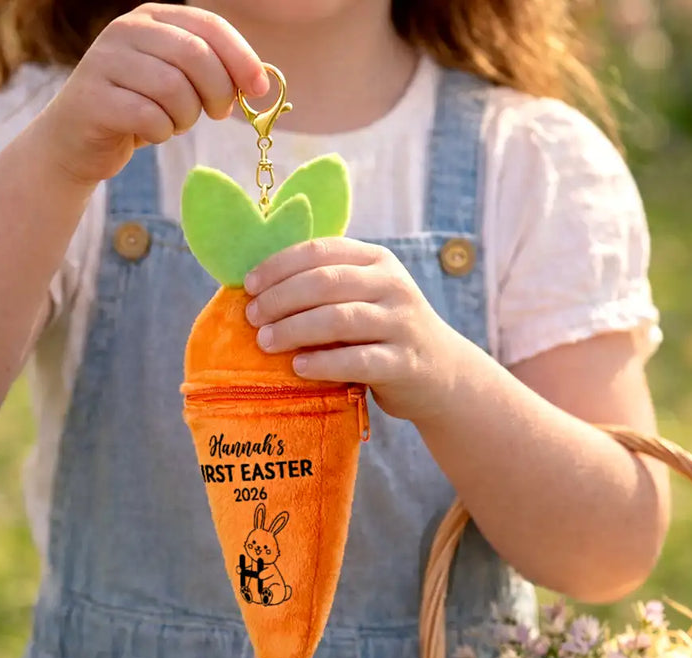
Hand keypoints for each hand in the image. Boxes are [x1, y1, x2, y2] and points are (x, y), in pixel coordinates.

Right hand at [34, 3, 266, 185]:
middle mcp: (126, 30)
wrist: (78, 140)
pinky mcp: (94, 98)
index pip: (210, 26)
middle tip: (216, 113)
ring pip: (175, 89)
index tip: (259, 90)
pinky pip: (151, 118)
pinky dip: (162, 133)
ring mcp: (105, 61)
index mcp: (152, 18)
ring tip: (174, 122)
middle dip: (218, 92)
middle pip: (196, 56)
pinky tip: (152, 133)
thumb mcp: (179, 82)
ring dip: (186, 117)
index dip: (242, 58)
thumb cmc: (140, 109)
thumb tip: (259, 82)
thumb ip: (213, 72)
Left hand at [243, 238, 461, 421]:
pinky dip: (322, 363)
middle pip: (325, 282)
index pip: (321, 250)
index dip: (279, 266)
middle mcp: (392, 286)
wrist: (443, 372)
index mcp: (378, 260)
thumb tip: (259, 289)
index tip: (249, 286)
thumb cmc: (386, 332)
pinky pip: (357, 360)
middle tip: (253, 318)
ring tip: (265, 342)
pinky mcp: (403, 363)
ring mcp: (401, 324)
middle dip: (280, 298)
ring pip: (338, 319)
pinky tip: (298, 367)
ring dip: (293, 329)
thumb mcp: (367, 296)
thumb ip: (328, 286)